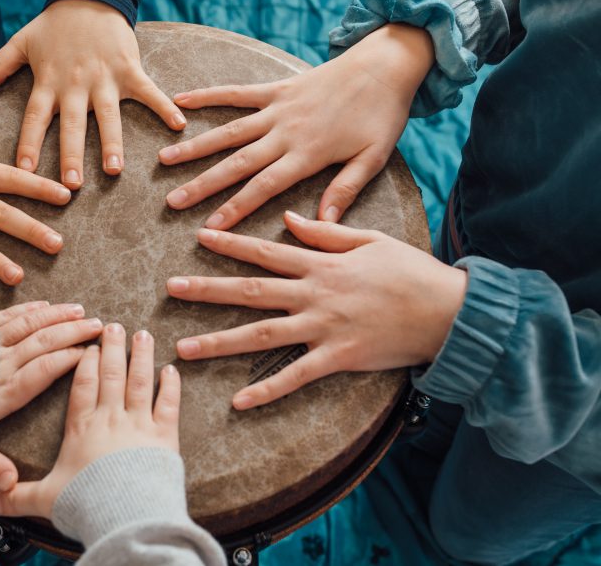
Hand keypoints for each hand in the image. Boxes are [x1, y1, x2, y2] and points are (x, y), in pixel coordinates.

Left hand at [0, 0, 185, 189]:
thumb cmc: (55, 23)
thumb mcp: (22, 40)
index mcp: (48, 81)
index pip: (34, 118)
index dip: (28, 144)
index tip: (23, 170)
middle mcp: (75, 84)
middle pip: (71, 125)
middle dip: (70, 155)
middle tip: (71, 185)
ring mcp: (104, 78)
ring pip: (107, 116)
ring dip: (111, 143)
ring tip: (114, 170)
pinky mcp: (130, 69)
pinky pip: (149, 92)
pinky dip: (164, 107)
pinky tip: (178, 126)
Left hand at [0, 300, 104, 490]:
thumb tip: (11, 487)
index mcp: (4, 391)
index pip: (47, 369)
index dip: (72, 358)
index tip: (93, 351)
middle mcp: (1, 363)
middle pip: (45, 342)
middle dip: (74, 331)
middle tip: (99, 325)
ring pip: (30, 324)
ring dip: (57, 315)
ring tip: (80, 310)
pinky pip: (9, 315)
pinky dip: (30, 309)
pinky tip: (44, 304)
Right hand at [0, 323, 180, 518]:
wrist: (125, 516)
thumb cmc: (85, 504)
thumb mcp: (45, 500)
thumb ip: (19, 497)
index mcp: (81, 428)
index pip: (82, 386)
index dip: (85, 364)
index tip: (88, 345)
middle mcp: (110, 419)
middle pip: (111, 374)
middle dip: (111, 348)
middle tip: (113, 326)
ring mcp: (138, 424)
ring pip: (140, 380)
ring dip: (141, 356)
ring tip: (142, 334)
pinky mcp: (164, 436)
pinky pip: (168, 404)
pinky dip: (170, 385)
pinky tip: (170, 369)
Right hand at [160, 24, 434, 226]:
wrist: (386, 64)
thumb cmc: (383, 115)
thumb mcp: (373, 158)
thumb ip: (344, 191)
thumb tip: (320, 224)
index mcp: (308, 154)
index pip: (264, 187)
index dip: (235, 208)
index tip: (211, 226)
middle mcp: (285, 132)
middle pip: (236, 163)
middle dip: (202, 184)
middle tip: (172, 201)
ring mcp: (277, 108)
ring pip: (228, 131)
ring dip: (195, 146)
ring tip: (164, 159)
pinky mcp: (276, 88)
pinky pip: (236, 93)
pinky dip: (208, 96)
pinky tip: (180, 101)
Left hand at [167, 211, 466, 408]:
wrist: (449, 310)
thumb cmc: (411, 272)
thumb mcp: (369, 239)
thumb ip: (325, 231)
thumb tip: (288, 218)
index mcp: (320, 264)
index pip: (266, 250)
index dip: (231, 243)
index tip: (199, 236)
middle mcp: (314, 294)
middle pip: (251, 291)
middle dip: (207, 289)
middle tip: (170, 288)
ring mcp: (324, 328)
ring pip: (262, 335)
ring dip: (220, 341)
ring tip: (184, 348)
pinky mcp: (338, 359)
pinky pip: (296, 377)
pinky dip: (267, 390)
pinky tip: (239, 401)